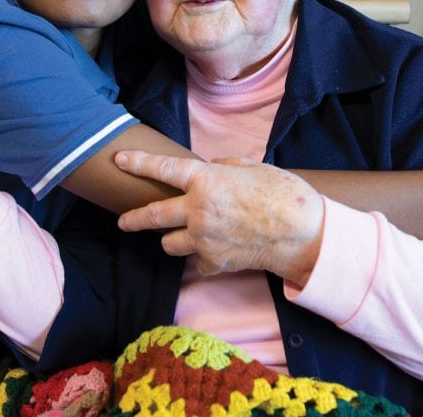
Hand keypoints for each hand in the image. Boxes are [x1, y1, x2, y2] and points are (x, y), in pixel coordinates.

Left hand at [114, 152, 324, 284]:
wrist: (303, 235)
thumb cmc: (283, 194)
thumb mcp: (254, 166)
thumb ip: (226, 166)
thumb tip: (213, 167)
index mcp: (205, 181)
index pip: (162, 169)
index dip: (138, 163)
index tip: (119, 160)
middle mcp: (197, 210)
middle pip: (153, 216)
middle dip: (133, 219)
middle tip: (123, 222)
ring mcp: (203, 239)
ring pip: (169, 244)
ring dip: (174, 239)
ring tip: (186, 235)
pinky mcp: (213, 262)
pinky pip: (197, 262)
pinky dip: (203, 257)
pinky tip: (219, 251)